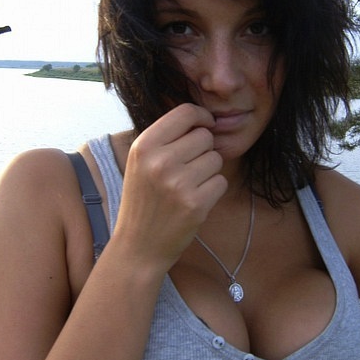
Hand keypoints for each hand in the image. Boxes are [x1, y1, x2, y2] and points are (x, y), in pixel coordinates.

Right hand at [114, 103, 227, 270]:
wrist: (138, 247)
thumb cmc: (143, 200)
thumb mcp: (141, 162)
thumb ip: (166, 137)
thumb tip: (203, 118)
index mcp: (144, 146)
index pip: (185, 112)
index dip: (201, 116)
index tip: (206, 124)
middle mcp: (159, 161)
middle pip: (205, 136)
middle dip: (203, 150)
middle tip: (187, 169)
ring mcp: (178, 183)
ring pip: (215, 159)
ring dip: (208, 172)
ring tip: (187, 187)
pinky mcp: (196, 204)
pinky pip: (221, 182)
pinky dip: (213, 190)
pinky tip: (194, 201)